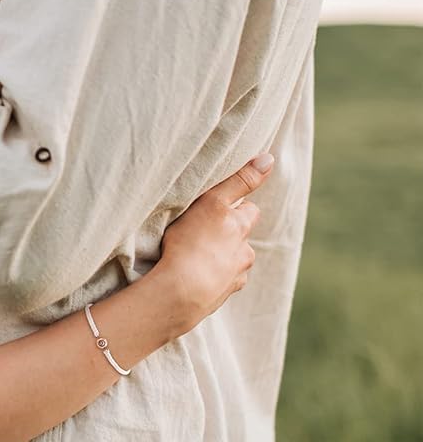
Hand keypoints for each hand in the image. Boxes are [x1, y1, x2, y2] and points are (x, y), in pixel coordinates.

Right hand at [154, 154, 273, 334]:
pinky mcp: (227, 291)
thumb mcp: (210, 203)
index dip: (238, 203)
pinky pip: (227, 279)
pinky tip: (199, 272)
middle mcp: (242, 248)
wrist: (181, 291)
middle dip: (234, 228)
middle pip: (244, 233)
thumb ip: (240, 181)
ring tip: (199, 252)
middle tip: (211, 226)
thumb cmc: (188, 243)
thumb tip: (269, 158)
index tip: (227, 202)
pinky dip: (218, 274)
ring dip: (226, 252)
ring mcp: (236, 272)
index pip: (247, 207)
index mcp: (237, 225)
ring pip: (237, 256)